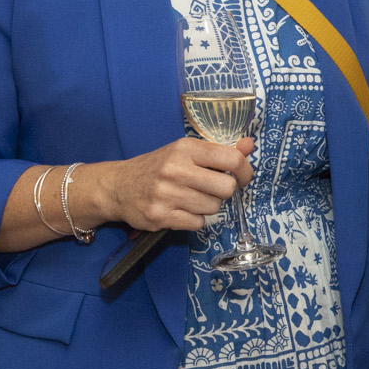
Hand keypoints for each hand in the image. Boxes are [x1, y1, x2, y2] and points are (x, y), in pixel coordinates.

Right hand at [94, 137, 252, 232]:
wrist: (118, 186)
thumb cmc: (158, 167)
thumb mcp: (185, 151)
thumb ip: (219, 150)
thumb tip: (250, 145)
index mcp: (185, 148)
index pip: (231, 158)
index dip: (244, 170)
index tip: (241, 176)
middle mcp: (176, 169)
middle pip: (226, 188)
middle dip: (223, 192)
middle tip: (211, 189)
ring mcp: (167, 194)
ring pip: (213, 208)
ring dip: (208, 206)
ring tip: (191, 198)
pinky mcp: (160, 216)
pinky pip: (197, 223)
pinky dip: (194, 219)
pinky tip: (181, 210)